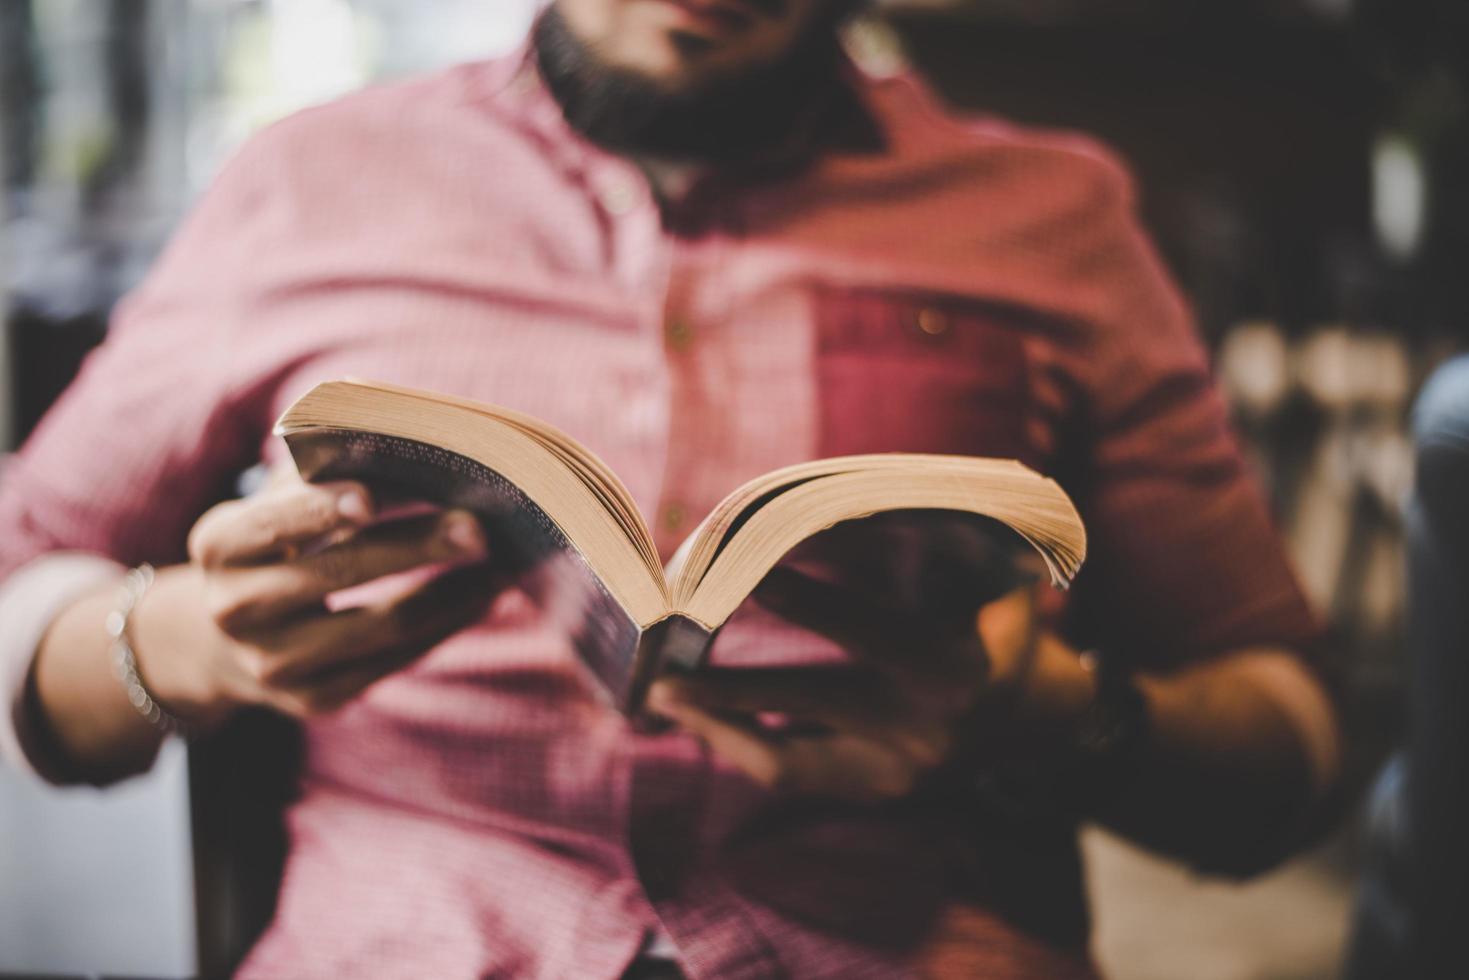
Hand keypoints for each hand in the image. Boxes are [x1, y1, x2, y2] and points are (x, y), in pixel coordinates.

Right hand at [130, 474, 498, 725]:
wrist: (227, 640)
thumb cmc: (275, 543)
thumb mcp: (277, 505)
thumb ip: (323, 472)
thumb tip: (407, 440)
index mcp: (219, 545)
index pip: (270, 524)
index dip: (320, 510)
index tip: (374, 494)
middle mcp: (236, 609)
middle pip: (338, 573)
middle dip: (416, 546)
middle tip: (479, 526)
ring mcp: (274, 663)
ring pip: (380, 625)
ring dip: (452, 592)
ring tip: (502, 562)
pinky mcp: (315, 698)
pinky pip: (395, 660)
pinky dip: (447, 624)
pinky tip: (483, 595)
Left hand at [647, 566, 1040, 802]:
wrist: (1036, 718)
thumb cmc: (1000, 626)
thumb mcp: (994, 583)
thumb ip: (943, 550)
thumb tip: (844, 510)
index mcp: (954, 667)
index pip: (864, 631)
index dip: (805, 600)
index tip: (747, 573)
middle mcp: (924, 727)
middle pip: (811, 702)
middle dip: (733, 688)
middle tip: (665, 672)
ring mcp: (899, 771)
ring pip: (791, 758)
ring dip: (722, 728)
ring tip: (664, 698)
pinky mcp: (879, 793)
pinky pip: (798, 774)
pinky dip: (747, 746)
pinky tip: (704, 721)